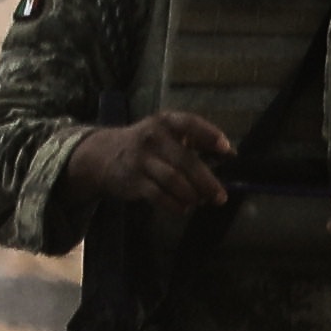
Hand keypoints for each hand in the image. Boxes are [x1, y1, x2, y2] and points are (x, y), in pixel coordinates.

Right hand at [63, 111, 239, 222]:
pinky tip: (182, 208)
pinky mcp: (133, 180)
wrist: (100, 155)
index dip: (209, 135)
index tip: (226, 150)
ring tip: (199, 202)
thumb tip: (230, 155)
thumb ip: (196, 141)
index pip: (189, 123)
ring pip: (173, 181)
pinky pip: (158, 196)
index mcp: (165, 122)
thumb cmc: (146, 145)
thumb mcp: (166, 134)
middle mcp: (152, 138)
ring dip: (192, 195)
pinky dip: (174, 205)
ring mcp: (141, 160)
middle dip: (207, 181)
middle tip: (220, 197)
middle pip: (185, 161)